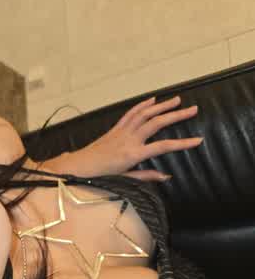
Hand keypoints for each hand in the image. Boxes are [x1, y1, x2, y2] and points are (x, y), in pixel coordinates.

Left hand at [83, 95, 202, 181]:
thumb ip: (146, 177)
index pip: (163, 147)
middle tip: (193, 109)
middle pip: (157, 123)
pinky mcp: (116, 128)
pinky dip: (143, 105)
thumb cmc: (102, 175)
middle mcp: (130, 139)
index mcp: (134, 154)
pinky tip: (153, 99)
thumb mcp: (125, 179)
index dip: (182, 144)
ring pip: (145, 114)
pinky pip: (131, 113)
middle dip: (177, 115)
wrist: (80, 166)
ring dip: (162, 105)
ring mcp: (122, 131)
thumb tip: (166, 176)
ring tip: (177, 100)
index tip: (198, 140)